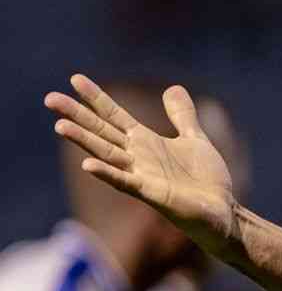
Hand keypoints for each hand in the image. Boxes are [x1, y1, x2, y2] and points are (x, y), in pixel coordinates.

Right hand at [45, 76, 238, 254]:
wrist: (223, 211)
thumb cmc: (207, 180)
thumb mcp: (195, 139)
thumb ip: (182, 116)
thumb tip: (173, 87)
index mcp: (147, 142)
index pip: (114, 116)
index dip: (96, 98)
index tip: (75, 78)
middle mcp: (138, 157)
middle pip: (101, 132)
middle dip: (77, 116)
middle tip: (50, 98)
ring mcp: (142, 176)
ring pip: (107, 154)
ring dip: (84, 141)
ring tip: (60, 125)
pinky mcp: (153, 194)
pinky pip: (125, 182)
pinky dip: (107, 173)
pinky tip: (87, 165)